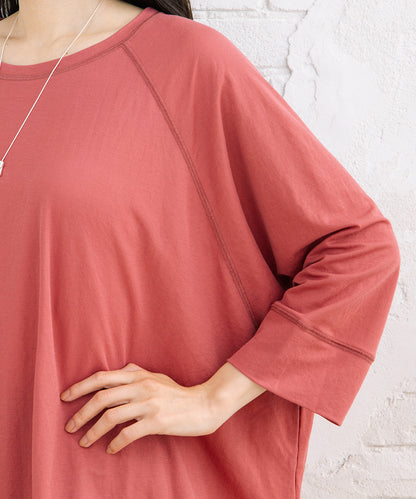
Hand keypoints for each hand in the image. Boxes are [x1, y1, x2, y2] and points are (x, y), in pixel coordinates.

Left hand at [60, 363, 226, 453]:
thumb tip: (122, 367)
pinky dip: (115, 443)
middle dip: (81, 413)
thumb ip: (138, 372)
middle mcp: (141, 387)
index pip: (102, 378)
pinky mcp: (156, 421)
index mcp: (138, 375)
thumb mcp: (157, 376)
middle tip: (69, 427)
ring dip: (93, 432)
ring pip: (111, 417)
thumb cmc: (178, 392)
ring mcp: (149, 404)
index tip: (65, 397)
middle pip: (102, 398)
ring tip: (84, 442)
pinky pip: (128, 434)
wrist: (204, 405)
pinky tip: (111, 450)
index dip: (80, 386)